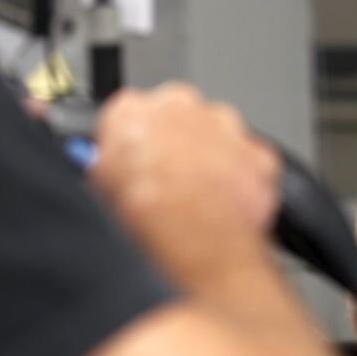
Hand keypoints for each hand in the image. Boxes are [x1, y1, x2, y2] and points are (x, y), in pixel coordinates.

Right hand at [89, 83, 279, 286]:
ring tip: (196, 202)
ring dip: (208, 161)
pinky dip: (241, 182)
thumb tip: (103, 163)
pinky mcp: (258, 153)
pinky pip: (249, 163)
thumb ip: (104, 162)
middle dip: (173, 147)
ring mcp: (225, 127)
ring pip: (216, 137)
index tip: (132, 164)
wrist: (200, 249)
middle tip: (166, 186)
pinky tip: (224, 209)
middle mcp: (181, 106)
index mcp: (131, 110)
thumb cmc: (148, 222)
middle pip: (176, 121)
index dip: (130, 146)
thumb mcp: (98, 189)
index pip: (128, 116)